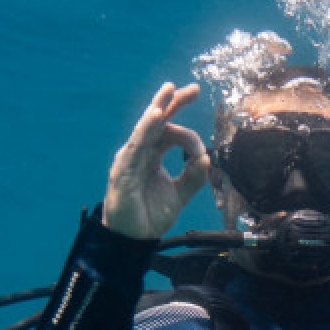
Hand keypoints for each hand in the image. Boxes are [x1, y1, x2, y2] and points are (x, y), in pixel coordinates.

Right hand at [102, 82, 209, 239]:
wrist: (132, 241)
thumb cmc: (149, 216)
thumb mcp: (179, 195)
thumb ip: (193, 177)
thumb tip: (206, 158)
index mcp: (152, 155)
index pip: (168, 130)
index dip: (187, 129)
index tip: (202, 150)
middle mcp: (139, 153)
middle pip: (156, 122)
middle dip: (172, 102)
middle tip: (192, 89)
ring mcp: (129, 161)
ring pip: (144, 130)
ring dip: (157, 111)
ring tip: (168, 94)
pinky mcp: (123, 172)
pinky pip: (135, 147)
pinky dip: (145, 131)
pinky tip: (154, 117)